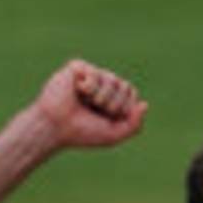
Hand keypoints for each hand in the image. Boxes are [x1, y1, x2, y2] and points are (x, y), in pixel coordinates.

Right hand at [33, 59, 148, 150]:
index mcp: (112, 98)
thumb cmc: (82, 133)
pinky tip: (77, 91)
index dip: (123, 109)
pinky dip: (88, 88)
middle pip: (124, 86)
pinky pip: (95, 74)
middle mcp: (103, 84)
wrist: (57, 128)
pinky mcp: (78, 67)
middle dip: (114, 104)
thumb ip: (134, 124)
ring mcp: (91, 74)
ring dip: (101, 98)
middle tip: (96, 111)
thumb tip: (144, 104)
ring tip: (86, 102)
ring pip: (112, 79)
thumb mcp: (113, 135)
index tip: (108, 118)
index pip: (131, 93)